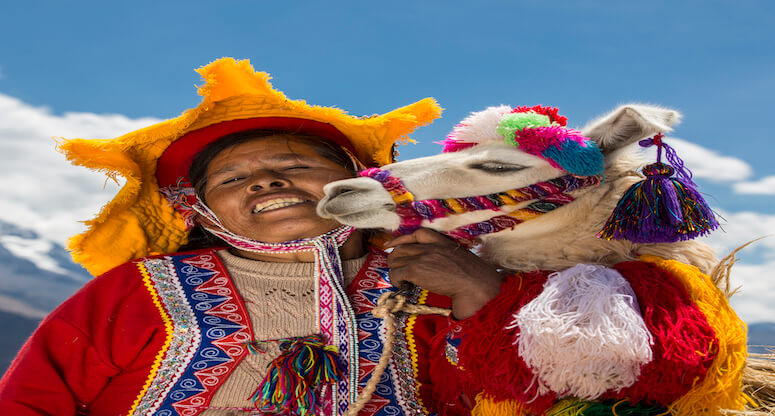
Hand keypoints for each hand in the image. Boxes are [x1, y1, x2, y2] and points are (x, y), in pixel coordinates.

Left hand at [385, 228, 503, 319]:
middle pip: (401, 248)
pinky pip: (396, 273)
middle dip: (396, 259)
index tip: (391, 245)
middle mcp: (430, 247)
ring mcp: (422, 257)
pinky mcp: (416, 270)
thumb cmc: (476, 279)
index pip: (417, 234)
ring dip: (395, 270)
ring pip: (396, 260)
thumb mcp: (461, 260)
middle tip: (397, 270)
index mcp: (443, 242)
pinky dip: (396, 280)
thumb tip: (436, 269)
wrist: (477, 286)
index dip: (401, 240)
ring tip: (401, 280)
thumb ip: (446, 259)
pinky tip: (402, 286)